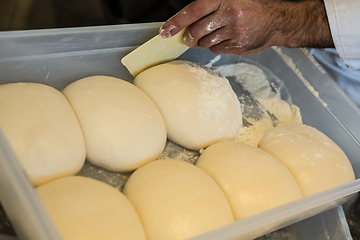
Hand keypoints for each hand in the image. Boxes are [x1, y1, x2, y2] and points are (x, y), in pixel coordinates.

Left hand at [160, 0, 333, 54]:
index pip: (193, 11)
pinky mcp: (239, 45)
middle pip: (196, 31)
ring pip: (205, 43)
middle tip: (189, 38)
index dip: (176, 22)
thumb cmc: (252, 7)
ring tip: (216, 33)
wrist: (278, 20)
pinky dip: (216, 46)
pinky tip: (226, 39)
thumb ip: (210, 7)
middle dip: (189, 37)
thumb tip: (186, 21)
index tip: (165, 32)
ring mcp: (234, 32)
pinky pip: (217, 50)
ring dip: (204, 41)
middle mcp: (229, 14)